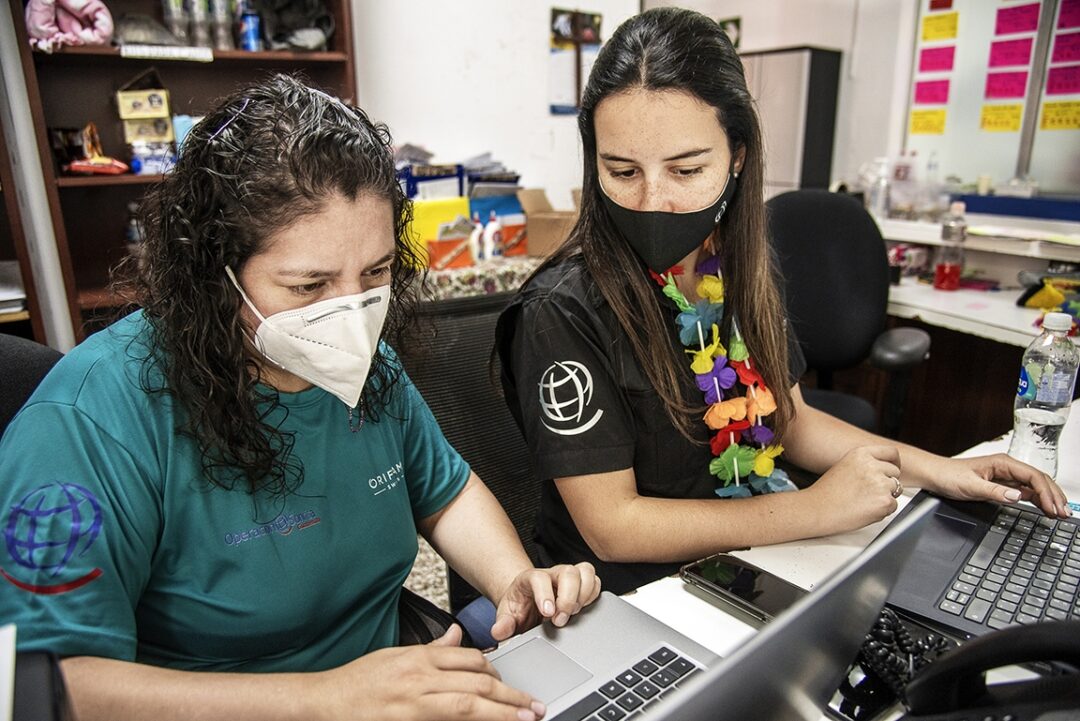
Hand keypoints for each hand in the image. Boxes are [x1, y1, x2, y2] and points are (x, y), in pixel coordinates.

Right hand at [317, 625, 545, 720]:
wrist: (325, 700)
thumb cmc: (358, 680)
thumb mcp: (396, 655)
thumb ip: (431, 650)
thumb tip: (456, 637)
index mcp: (420, 657)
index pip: (470, 660)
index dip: (497, 674)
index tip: (512, 685)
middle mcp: (420, 677)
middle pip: (477, 684)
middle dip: (510, 696)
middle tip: (534, 706)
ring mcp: (414, 701)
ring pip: (467, 705)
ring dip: (501, 713)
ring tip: (524, 718)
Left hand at [490, 563, 600, 641]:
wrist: (526, 600)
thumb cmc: (519, 606)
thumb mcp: (507, 615)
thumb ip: (503, 624)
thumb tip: (499, 631)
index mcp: (530, 578)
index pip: (539, 578)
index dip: (545, 595)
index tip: (548, 613)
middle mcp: (551, 574)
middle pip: (568, 572)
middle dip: (569, 598)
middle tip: (560, 619)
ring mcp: (568, 576)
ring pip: (585, 571)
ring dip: (584, 594)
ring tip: (574, 614)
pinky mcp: (581, 582)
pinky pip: (595, 581)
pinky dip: (593, 595)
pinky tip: (583, 609)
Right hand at [805, 445, 903, 533]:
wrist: (816, 509)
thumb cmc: (827, 493)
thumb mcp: (845, 466)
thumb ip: (865, 463)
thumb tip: (883, 468)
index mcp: (861, 454)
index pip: (892, 452)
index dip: (895, 463)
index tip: (892, 471)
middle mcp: (872, 465)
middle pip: (895, 473)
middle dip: (887, 483)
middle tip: (868, 493)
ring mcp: (880, 483)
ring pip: (896, 490)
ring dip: (884, 497)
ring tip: (862, 502)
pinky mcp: (885, 501)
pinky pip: (893, 506)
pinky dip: (882, 511)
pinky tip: (864, 510)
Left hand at [920, 454, 1070, 518]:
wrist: (934, 475)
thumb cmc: (948, 475)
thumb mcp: (971, 486)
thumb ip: (995, 491)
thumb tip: (1018, 496)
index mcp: (1002, 463)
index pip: (1033, 476)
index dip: (1047, 492)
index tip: (1053, 507)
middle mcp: (1007, 467)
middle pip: (1039, 480)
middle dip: (1054, 496)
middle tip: (1064, 513)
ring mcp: (1005, 476)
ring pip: (1035, 486)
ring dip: (1048, 498)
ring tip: (1059, 513)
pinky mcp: (1001, 484)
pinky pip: (1025, 492)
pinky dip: (1037, 500)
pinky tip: (1044, 509)